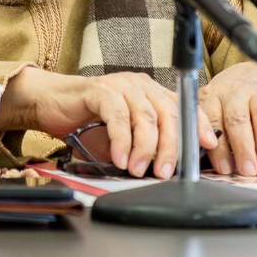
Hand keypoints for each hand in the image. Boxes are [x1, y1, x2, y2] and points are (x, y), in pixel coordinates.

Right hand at [2, 66, 217, 178]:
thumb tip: (167, 166)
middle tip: (165, 172)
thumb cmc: (86, 119)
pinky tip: (119, 158)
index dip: (198, 125)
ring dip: (145, 148)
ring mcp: (119, 84)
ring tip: (138, 170)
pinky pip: (117, 115)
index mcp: (150, 92)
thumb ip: (144, 142)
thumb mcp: (123, 134)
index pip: (183, 106)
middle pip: (167, 114)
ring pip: (145, 116)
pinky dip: (121, 140)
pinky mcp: (98, 90)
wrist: (48, 102)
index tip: (207, 147)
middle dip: (171, 147)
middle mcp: (139, 84)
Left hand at [199, 62, 256, 176]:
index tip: (220, 162)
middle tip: (247, 170)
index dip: (215, 142)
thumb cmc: (226, 101)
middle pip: (238, 119)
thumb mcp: (209, 108)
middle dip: (243, 148)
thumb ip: (206, 131)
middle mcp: (235, 94)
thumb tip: (207, 162)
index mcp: (212, 96)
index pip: (211, 119)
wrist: (255, 74)